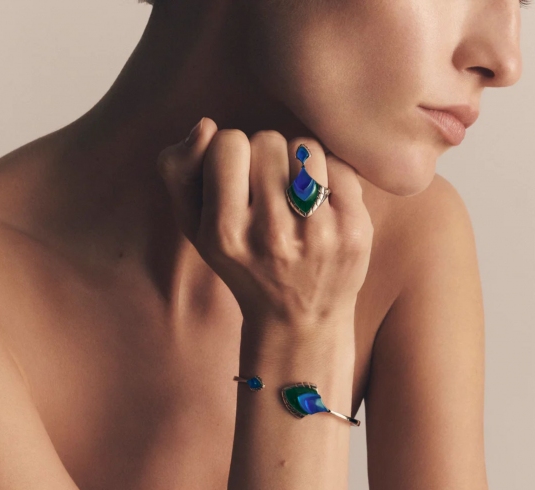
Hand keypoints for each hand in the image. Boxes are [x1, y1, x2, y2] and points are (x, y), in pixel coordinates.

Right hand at [157, 117, 373, 327]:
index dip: (231, 154)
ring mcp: (318, 234)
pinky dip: (329, 176)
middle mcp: (272, 235)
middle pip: (268, 140)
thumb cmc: (243, 265)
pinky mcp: (355, 231)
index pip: (228, 143)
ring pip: (306, 147)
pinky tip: (322, 205)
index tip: (238, 181)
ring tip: (295, 196)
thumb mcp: (195, 229)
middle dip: (265, 158)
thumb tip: (205, 125)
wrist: (299, 319)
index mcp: (226, 233)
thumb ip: (179, 173)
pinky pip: (340, 165)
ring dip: (298, 163)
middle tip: (268, 192)